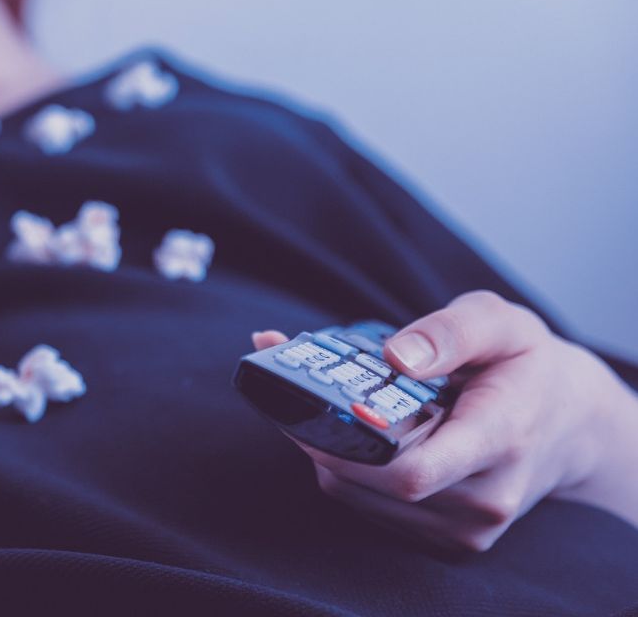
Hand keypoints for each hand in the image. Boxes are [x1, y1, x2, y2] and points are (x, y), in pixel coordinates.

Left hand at [253, 290, 637, 551]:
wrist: (571, 424)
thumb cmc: (527, 366)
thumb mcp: (502, 323)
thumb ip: (450, 331)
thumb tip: (395, 355)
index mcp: (500, 440)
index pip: (413, 472)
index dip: (349, 447)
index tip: (314, 406)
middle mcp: (485, 498)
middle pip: (372, 484)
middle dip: (321, 436)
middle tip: (291, 388)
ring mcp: (466, 528)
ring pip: (359, 496)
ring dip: (326, 450)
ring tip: (320, 403)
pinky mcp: (447, 540)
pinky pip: (369, 507)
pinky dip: (346, 469)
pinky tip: (349, 433)